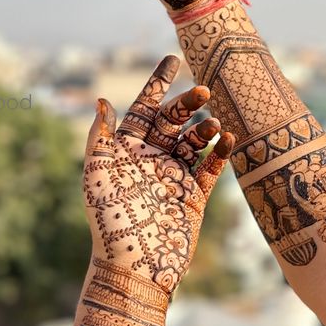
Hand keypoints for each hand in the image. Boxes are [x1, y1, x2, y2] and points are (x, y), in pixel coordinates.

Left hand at [82, 56, 234, 293]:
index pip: (144, 109)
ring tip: (213, 121)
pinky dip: (221, 153)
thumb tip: (101, 101)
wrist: (135, 266)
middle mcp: (151, 160)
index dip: (157, 85)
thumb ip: (100, 136)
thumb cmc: (110, 220)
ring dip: (205, 128)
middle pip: (173, 121)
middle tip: (202, 89)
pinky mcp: (194, 197)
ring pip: (195, 142)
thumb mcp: (96, 173)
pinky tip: (229, 139)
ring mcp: (174, 177)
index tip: (172, 60)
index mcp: (126, 151)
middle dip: (188, 102)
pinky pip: (211, 168)